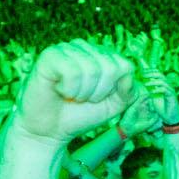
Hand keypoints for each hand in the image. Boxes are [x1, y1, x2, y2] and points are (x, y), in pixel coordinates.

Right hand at [16, 43, 134, 141]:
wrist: (49, 131)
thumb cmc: (80, 115)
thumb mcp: (113, 106)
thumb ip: (128, 92)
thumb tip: (128, 76)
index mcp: (102, 55)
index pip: (125, 66)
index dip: (114, 90)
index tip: (98, 98)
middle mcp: (85, 48)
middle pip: (110, 68)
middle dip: (98, 93)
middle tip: (82, 98)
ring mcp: (67, 49)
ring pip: (92, 70)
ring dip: (82, 93)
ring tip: (70, 96)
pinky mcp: (50, 55)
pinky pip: (72, 71)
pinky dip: (69, 89)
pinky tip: (59, 90)